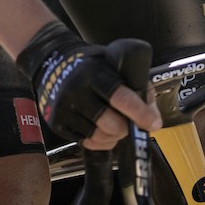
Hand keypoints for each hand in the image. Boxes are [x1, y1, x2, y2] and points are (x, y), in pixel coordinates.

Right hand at [15, 23, 160, 149]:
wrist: (50, 62)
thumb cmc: (90, 65)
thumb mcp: (113, 62)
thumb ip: (135, 85)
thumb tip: (153, 117)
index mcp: (94, 73)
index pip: (120, 97)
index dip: (140, 113)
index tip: (153, 124)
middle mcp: (76, 91)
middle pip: (110, 123)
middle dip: (126, 128)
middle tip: (131, 125)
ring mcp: (64, 108)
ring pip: (98, 136)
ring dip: (114, 137)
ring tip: (116, 128)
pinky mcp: (56, 122)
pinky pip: (86, 142)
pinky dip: (100, 141)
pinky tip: (102, 131)